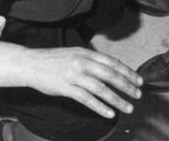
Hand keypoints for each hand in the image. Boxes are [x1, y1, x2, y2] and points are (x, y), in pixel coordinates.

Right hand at [23, 47, 141, 118]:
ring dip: (117, 99)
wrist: (30, 63)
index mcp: (85, 53)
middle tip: (138, 95)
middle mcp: (82, 63)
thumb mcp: (73, 54)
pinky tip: (109, 113)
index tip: (138, 80)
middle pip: (110, 75)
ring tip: (128, 107)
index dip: (127, 72)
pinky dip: (100, 107)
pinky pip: (87, 99)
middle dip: (127, 86)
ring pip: (101, 89)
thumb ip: (89, 60)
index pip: (112, 63)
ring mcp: (74, 76)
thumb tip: (107, 69)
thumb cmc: (51, 60)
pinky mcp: (66, 88)